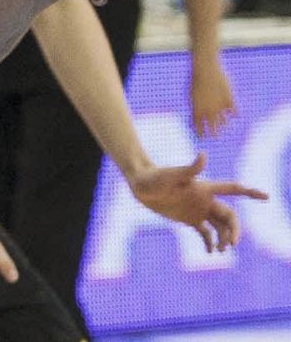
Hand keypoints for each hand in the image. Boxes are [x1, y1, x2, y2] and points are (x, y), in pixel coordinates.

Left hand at [127, 154, 265, 251]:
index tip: (266, 197)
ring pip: (220, 226)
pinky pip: (206, 233)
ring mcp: (198, 210)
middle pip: (230, 216)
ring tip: (220, 250)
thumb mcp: (173, 174)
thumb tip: (203, 154)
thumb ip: (190, 168)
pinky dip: (211, 243)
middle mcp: (206, 199)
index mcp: (206, 188)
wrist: (141, 184)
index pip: (233, 189)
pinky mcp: (190, 219)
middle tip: (231, 244)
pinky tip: (210, 252)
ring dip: (225, 238)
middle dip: (234, 230)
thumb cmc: (156, 176)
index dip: (250, 192)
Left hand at [191, 58, 237, 137]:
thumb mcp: (192, 94)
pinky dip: (234, 113)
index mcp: (196, 109)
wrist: (205, 68)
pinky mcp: (230, 101)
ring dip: (223, 124)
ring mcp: (220, 107)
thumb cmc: (196, 79)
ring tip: (223, 123)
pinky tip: (233, 112)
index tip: (202, 136)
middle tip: (215, 136)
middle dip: (214, 134)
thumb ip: (195, 107)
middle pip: (213, 130)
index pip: (198, 128)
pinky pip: (235, 113)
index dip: (200, 134)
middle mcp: (208, 111)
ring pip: (224, 122)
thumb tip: (198, 120)